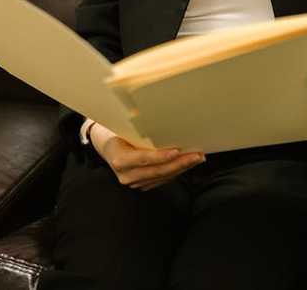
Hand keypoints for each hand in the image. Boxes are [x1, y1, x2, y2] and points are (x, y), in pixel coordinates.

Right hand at [90, 124, 204, 190]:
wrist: (108, 148)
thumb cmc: (118, 135)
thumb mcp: (125, 131)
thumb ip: (140, 133)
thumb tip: (164, 121)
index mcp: (120, 160)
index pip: (143, 159)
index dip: (161, 156)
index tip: (177, 151)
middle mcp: (126, 175)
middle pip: (157, 171)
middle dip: (180, 163)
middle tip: (197, 155)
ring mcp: (134, 182)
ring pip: (163, 177)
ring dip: (182, 168)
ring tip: (198, 158)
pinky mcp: (142, 185)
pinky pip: (163, 179)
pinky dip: (176, 171)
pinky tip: (187, 164)